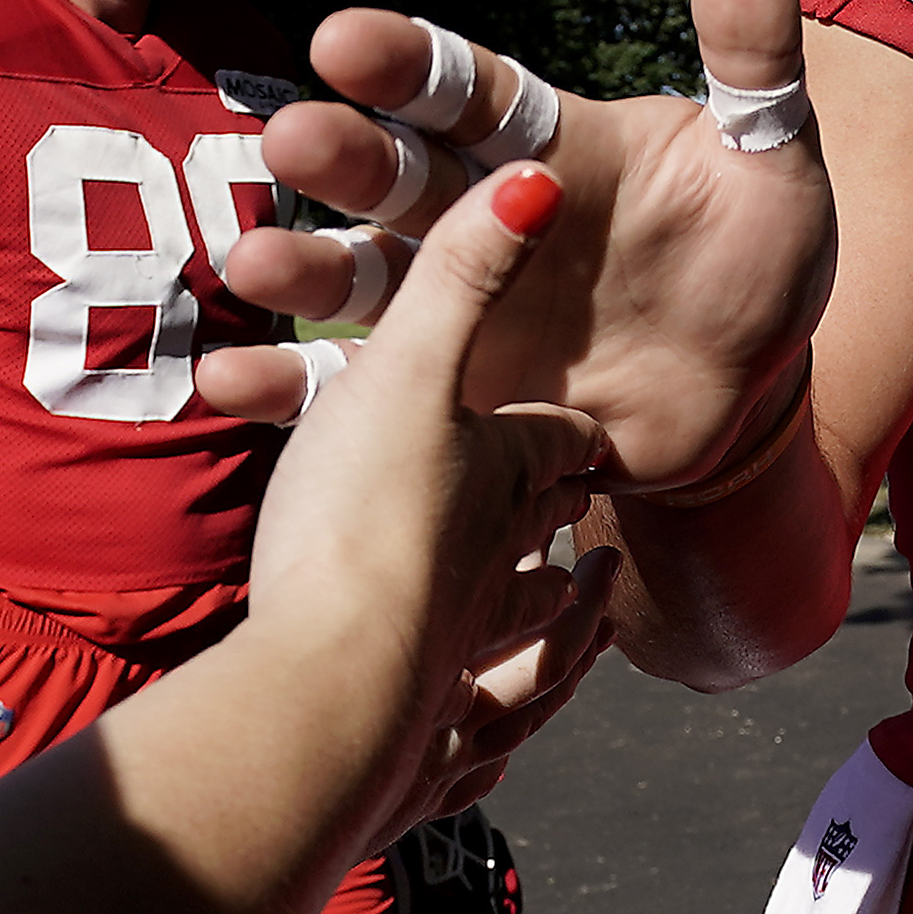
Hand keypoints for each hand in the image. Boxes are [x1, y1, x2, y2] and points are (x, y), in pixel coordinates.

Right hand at [193, 0, 832, 488]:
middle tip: (289, 136)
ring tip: (250, 268)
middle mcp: (482, 219)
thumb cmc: (759, 257)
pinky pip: (361, 391)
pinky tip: (223, 385)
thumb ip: (750, 47)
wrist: (754, 393)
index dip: (406, 63)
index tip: (342, 38)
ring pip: (364, 278)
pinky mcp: (448, 396)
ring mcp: (456, 310)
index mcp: (548, 146)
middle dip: (343, 155)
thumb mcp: (772, 156)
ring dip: (303, 269)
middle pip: (400, 177)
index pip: (465, 90)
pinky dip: (290, 390)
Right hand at [245, 161, 618, 833]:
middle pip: (552, 537)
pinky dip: (501, 720)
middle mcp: (510, 572)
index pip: (565, 444)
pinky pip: (487, 731)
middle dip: (560, 519)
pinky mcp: (432, 740)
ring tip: (555, 612)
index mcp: (512, 483)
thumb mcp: (411, 374)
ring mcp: (476, 659)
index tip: (583, 428)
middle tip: (567, 511)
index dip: (571, 432)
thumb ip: (462, 275)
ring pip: (534, 640)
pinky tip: (486, 728)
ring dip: (549, 626)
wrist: (329, 693)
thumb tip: (539, 173)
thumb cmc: (367, 520)